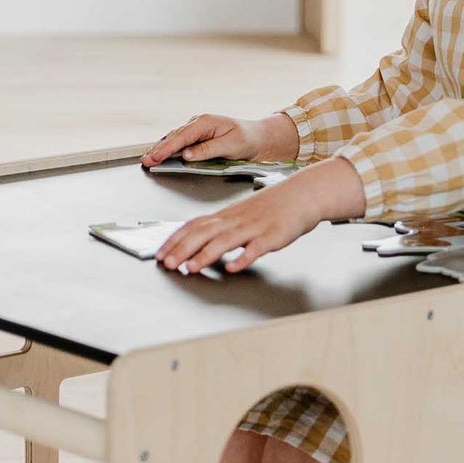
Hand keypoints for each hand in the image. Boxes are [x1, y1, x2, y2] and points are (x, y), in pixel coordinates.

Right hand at [141, 112, 296, 167]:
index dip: (166, 149)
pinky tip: (161, 154)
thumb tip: (187, 155)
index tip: (155, 157)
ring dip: (161, 148)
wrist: (258, 137)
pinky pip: (180, 141)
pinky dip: (169, 148)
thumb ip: (207, 150)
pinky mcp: (198, 136)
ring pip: (175, 138)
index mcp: (205, 122)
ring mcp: (197, 129)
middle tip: (146, 160)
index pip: (181, 137)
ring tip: (148, 158)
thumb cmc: (247, 140)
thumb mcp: (230, 146)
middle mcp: (198, 123)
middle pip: (174, 137)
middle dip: (158, 149)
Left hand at [156, 159, 365, 274]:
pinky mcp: (272, 236)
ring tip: (190, 268)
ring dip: (205, 255)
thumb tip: (200, 243)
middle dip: (182, 249)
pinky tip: (232, 267)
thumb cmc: (273, 207)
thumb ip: (222, 230)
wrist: (303, 195)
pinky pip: (256, 248)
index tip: (160, 252)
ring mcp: (254, 227)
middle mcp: (236, 220)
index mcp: (226, 216)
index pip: (194, 225)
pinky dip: (243, 257)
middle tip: (167, 263)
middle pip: (204, 233)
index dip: (175, 239)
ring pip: (225, 241)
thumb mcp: (242, 215)